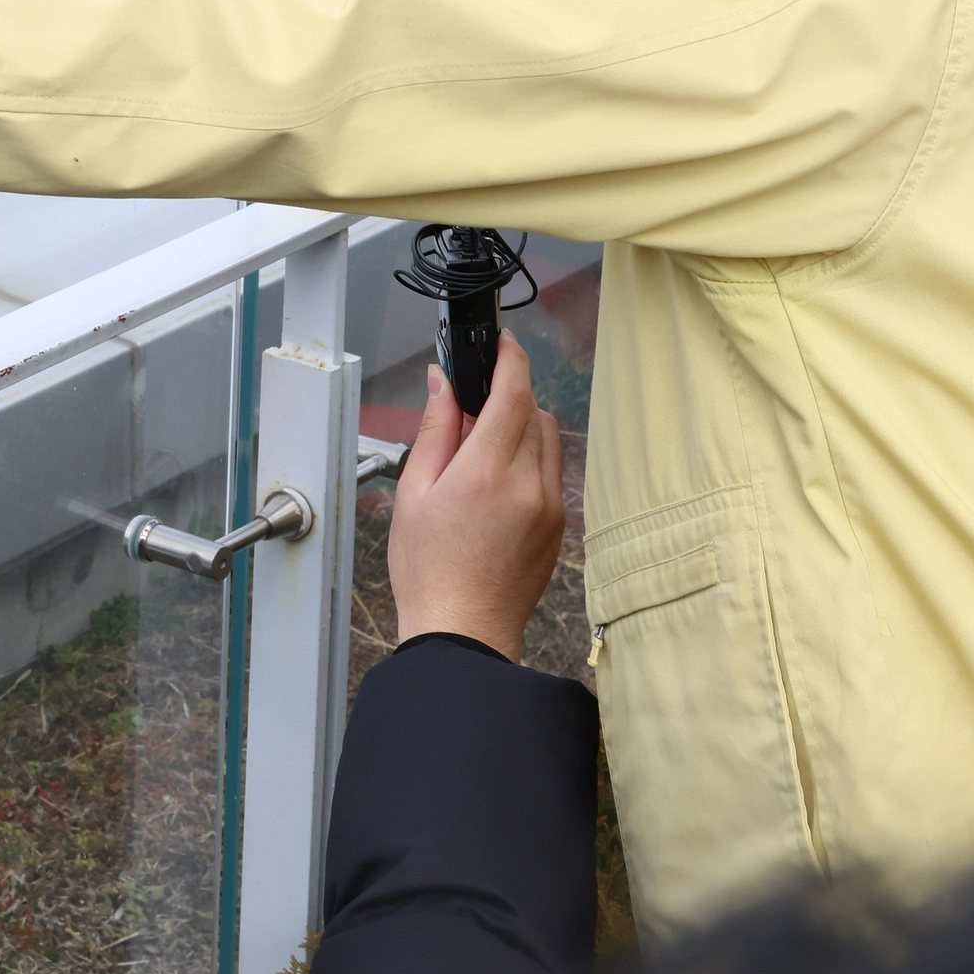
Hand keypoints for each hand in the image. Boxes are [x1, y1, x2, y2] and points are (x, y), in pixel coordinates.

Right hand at [386, 333, 564, 660]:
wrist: (464, 631)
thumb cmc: (429, 570)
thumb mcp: (415, 492)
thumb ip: (435, 430)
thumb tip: (442, 383)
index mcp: (486, 474)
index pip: (513, 393)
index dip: (510, 358)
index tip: (500, 342)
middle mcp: (528, 486)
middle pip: (534, 411)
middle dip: (507, 397)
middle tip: (471, 411)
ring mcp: (550, 507)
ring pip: (548, 439)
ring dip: (522, 427)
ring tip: (482, 452)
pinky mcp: (559, 525)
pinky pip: (552, 472)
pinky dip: (530, 460)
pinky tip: (498, 484)